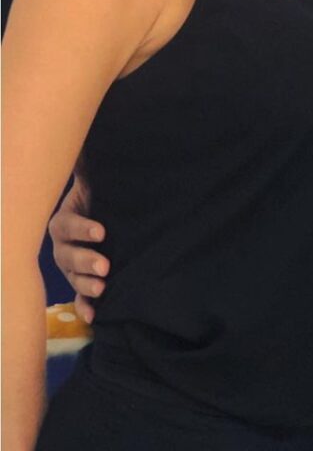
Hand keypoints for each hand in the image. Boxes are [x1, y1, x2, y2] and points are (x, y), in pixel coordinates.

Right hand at [48, 177, 108, 323]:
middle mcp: (62, 245)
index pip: (67, 226)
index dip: (82, 229)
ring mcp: (70, 265)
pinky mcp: (82, 280)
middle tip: (106, 265)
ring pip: (72, 277)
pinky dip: (84, 306)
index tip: (103, 231)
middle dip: (85, 261)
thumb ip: (87, 163)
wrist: (108, 209)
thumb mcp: (95, 176)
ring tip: (103, 286)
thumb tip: (84, 138)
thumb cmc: (101, 192)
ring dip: (85, 285)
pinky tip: (94, 315)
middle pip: (68, 256)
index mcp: (63, 219)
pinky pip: (79, 297)